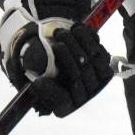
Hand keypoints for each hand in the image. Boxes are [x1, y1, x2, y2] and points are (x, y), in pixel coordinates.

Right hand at [0, 0, 112, 116]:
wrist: (56, 47)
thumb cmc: (39, 64)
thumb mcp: (31, 71)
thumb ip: (31, 78)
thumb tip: (37, 82)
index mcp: (64, 105)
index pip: (62, 102)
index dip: (50, 93)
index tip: (37, 80)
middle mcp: (81, 96)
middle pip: (78, 76)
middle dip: (65, 57)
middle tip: (53, 43)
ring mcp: (95, 81)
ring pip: (91, 61)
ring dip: (76, 44)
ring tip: (60, 33)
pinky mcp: (104, 64)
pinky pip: (100, 51)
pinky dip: (88, 38)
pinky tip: (76, 29)